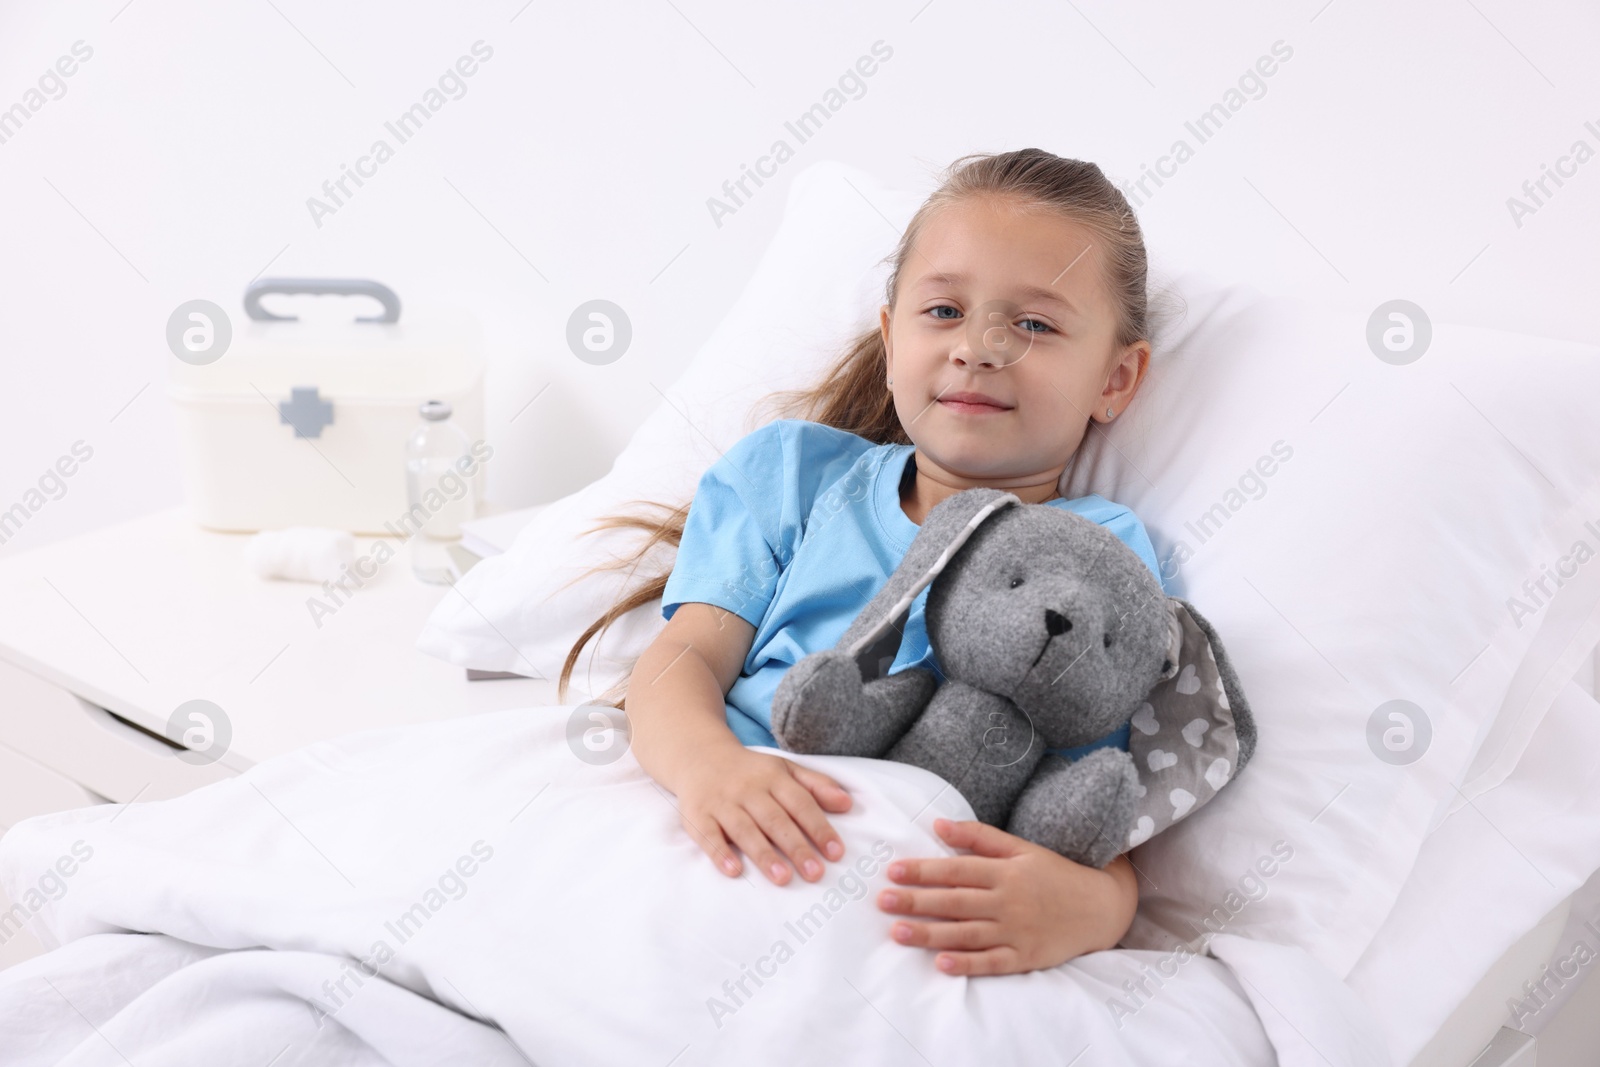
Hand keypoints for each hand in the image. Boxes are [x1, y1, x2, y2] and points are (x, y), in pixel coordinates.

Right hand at [674, 745, 852, 884]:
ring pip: (745, 830)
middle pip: (775, 820)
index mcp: (773, 777)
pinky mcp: (698, 816)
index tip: (836, 853)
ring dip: (764, 854)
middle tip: (815, 873)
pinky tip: (734, 871)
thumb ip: (816, 785)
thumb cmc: (751, 772)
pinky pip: (709, 835)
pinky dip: (720, 853)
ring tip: (783, 878)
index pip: (800, 803)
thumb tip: (848, 804)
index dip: (819, 827)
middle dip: (796, 847)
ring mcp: (721, 802)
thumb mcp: (784, 769)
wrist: (700, 756)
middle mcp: (748, 789)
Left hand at [877, 817, 1137, 975]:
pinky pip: (992, 963)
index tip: (892, 871)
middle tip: (881, 901)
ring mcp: (1016, 932)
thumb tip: (937, 822)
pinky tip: (941, 964)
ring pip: (966, 934)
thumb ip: (978, 836)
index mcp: (1005, 871)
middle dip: (916, 902)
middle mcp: (1008, 901)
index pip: (956, 869)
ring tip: (897, 932)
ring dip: (930, 934)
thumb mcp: (1020, 847)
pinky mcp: (1025, 957)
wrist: (1099, 907)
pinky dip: (968, 964)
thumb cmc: (1053, 873)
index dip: (923, 870)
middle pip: (955, 902)